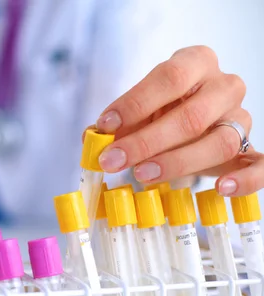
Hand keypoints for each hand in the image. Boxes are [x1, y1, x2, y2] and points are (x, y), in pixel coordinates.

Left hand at [96, 45, 258, 195]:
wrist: (189, 123)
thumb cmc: (159, 110)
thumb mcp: (137, 110)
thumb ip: (116, 122)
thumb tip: (91, 138)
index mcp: (196, 62)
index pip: (170, 77)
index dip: (135, 103)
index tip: (105, 126)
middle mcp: (224, 86)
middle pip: (191, 115)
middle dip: (146, 142)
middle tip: (113, 160)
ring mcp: (241, 117)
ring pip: (219, 142)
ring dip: (176, 162)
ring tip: (141, 175)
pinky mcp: (250, 148)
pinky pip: (261, 164)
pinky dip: (246, 180)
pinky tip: (221, 190)